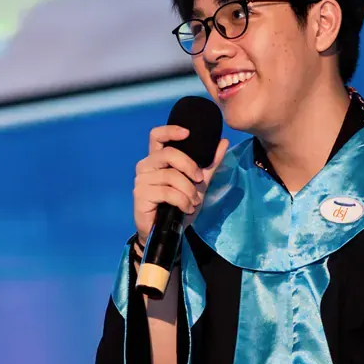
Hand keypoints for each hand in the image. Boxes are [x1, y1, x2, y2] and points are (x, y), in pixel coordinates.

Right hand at [133, 125, 228, 240]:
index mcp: (157, 159)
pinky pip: (167, 192)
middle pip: (168, 154)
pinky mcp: (140, 195)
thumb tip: (223, 141)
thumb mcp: (199, 183)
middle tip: (199, 180)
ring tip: (193, 202)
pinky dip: (182, 201)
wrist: (168, 232)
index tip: (187, 133)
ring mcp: (141, 180)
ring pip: (171, 176)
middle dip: (189, 166)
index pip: (157, 136)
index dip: (170, 130)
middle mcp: (146, 166)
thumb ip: (209, 162)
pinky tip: (186, 209)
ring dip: (188, 190)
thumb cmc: (180, 205)